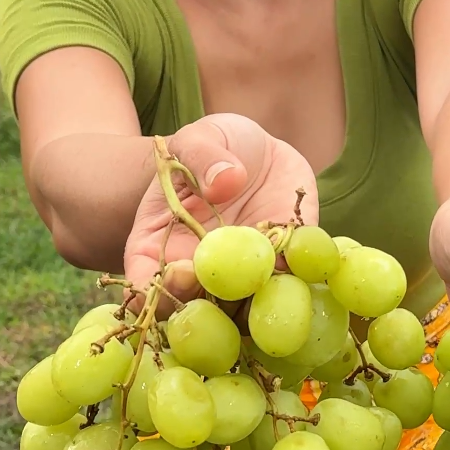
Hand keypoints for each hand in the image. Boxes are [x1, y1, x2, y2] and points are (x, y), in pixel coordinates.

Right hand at [124, 114, 317, 303]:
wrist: (256, 153)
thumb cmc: (211, 147)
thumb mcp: (200, 138)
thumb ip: (204, 155)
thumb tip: (226, 181)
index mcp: (158, 250)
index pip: (146, 285)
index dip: (156, 290)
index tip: (178, 272)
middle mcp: (197, 276)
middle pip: (196, 310)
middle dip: (210, 306)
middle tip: (228, 284)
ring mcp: (241, 280)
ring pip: (243, 311)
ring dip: (256, 306)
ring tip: (270, 279)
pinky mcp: (283, 270)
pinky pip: (289, 288)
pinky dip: (297, 287)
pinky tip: (303, 269)